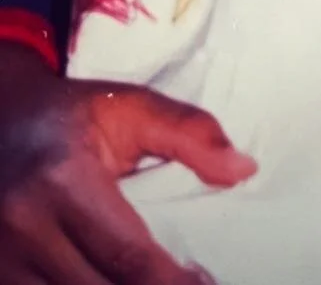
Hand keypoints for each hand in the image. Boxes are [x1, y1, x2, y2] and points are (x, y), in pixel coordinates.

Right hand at [0, 43, 255, 283]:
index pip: (127, 255)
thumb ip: (189, 133)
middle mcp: (25, 226)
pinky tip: (112, 284)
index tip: (204, 284)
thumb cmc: (71, 116)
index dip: (171, 282)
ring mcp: (2, 258)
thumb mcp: (131, 107)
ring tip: (154, 284)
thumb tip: (242, 170)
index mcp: (63, 181)